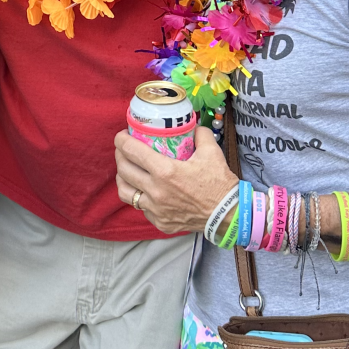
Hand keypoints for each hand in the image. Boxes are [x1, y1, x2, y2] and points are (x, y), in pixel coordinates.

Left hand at [113, 126, 232, 235]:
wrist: (228, 215)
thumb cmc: (219, 183)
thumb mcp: (211, 152)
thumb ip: (200, 134)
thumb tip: (192, 126)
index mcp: (165, 171)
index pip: (132, 151)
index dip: (122, 140)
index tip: (121, 136)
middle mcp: (156, 191)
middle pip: (124, 170)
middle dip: (120, 156)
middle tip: (123, 150)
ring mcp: (156, 209)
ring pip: (126, 192)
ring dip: (123, 179)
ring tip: (127, 171)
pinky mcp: (160, 222)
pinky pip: (141, 208)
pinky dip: (140, 197)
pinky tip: (146, 190)